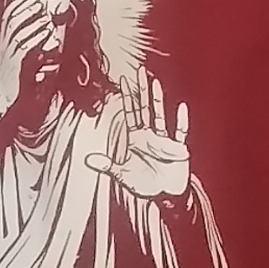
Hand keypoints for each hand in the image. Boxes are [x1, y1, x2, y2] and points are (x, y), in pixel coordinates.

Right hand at [0, 0, 53, 108]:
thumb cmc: (10, 83)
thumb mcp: (14, 61)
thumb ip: (21, 48)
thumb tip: (37, 35)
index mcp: (2, 44)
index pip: (6, 20)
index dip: (16, 6)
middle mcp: (3, 48)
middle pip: (12, 23)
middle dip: (25, 10)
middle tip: (39, 1)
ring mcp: (9, 57)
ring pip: (19, 33)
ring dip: (33, 22)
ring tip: (46, 15)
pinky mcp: (15, 67)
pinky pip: (25, 49)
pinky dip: (36, 38)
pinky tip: (47, 33)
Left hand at [87, 69, 190, 201]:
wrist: (165, 197)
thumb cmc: (145, 184)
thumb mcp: (122, 175)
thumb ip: (107, 166)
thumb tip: (87, 160)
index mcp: (136, 139)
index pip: (130, 113)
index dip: (127, 97)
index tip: (124, 79)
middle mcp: (149, 135)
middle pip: (145, 108)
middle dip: (142, 89)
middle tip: (140, 70)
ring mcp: (163, 140)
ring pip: (160, 114)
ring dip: (158, 99)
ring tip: (155, 83)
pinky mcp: (177, 149)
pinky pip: (179, 132)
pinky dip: (180, 121)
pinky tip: (181, 108)